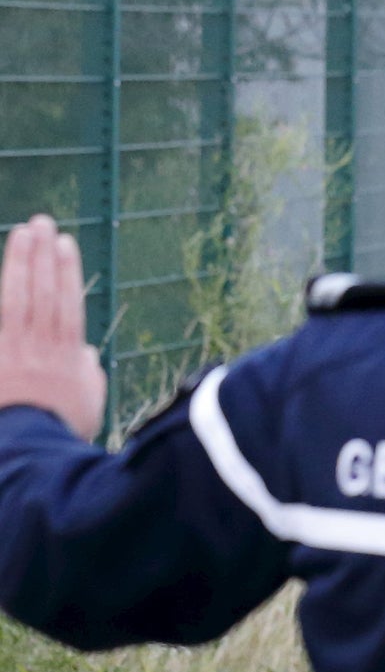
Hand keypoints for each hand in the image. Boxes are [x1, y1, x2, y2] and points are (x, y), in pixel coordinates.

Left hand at [0, 215, 105, 438]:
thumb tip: (86, 356)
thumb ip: (87, 372)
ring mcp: (13, 348)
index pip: (67, 301)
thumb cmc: (65, 428)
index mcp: (68, 353)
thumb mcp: (88, 400)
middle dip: (41, 255)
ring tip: (22, 233)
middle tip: (40, 222)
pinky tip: (4, 273)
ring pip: (17, 296)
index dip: (66, 270)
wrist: (32, 448)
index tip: (64, 243)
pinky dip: (1, 294)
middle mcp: (40, 344)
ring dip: (20, 262)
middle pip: (41, 290)